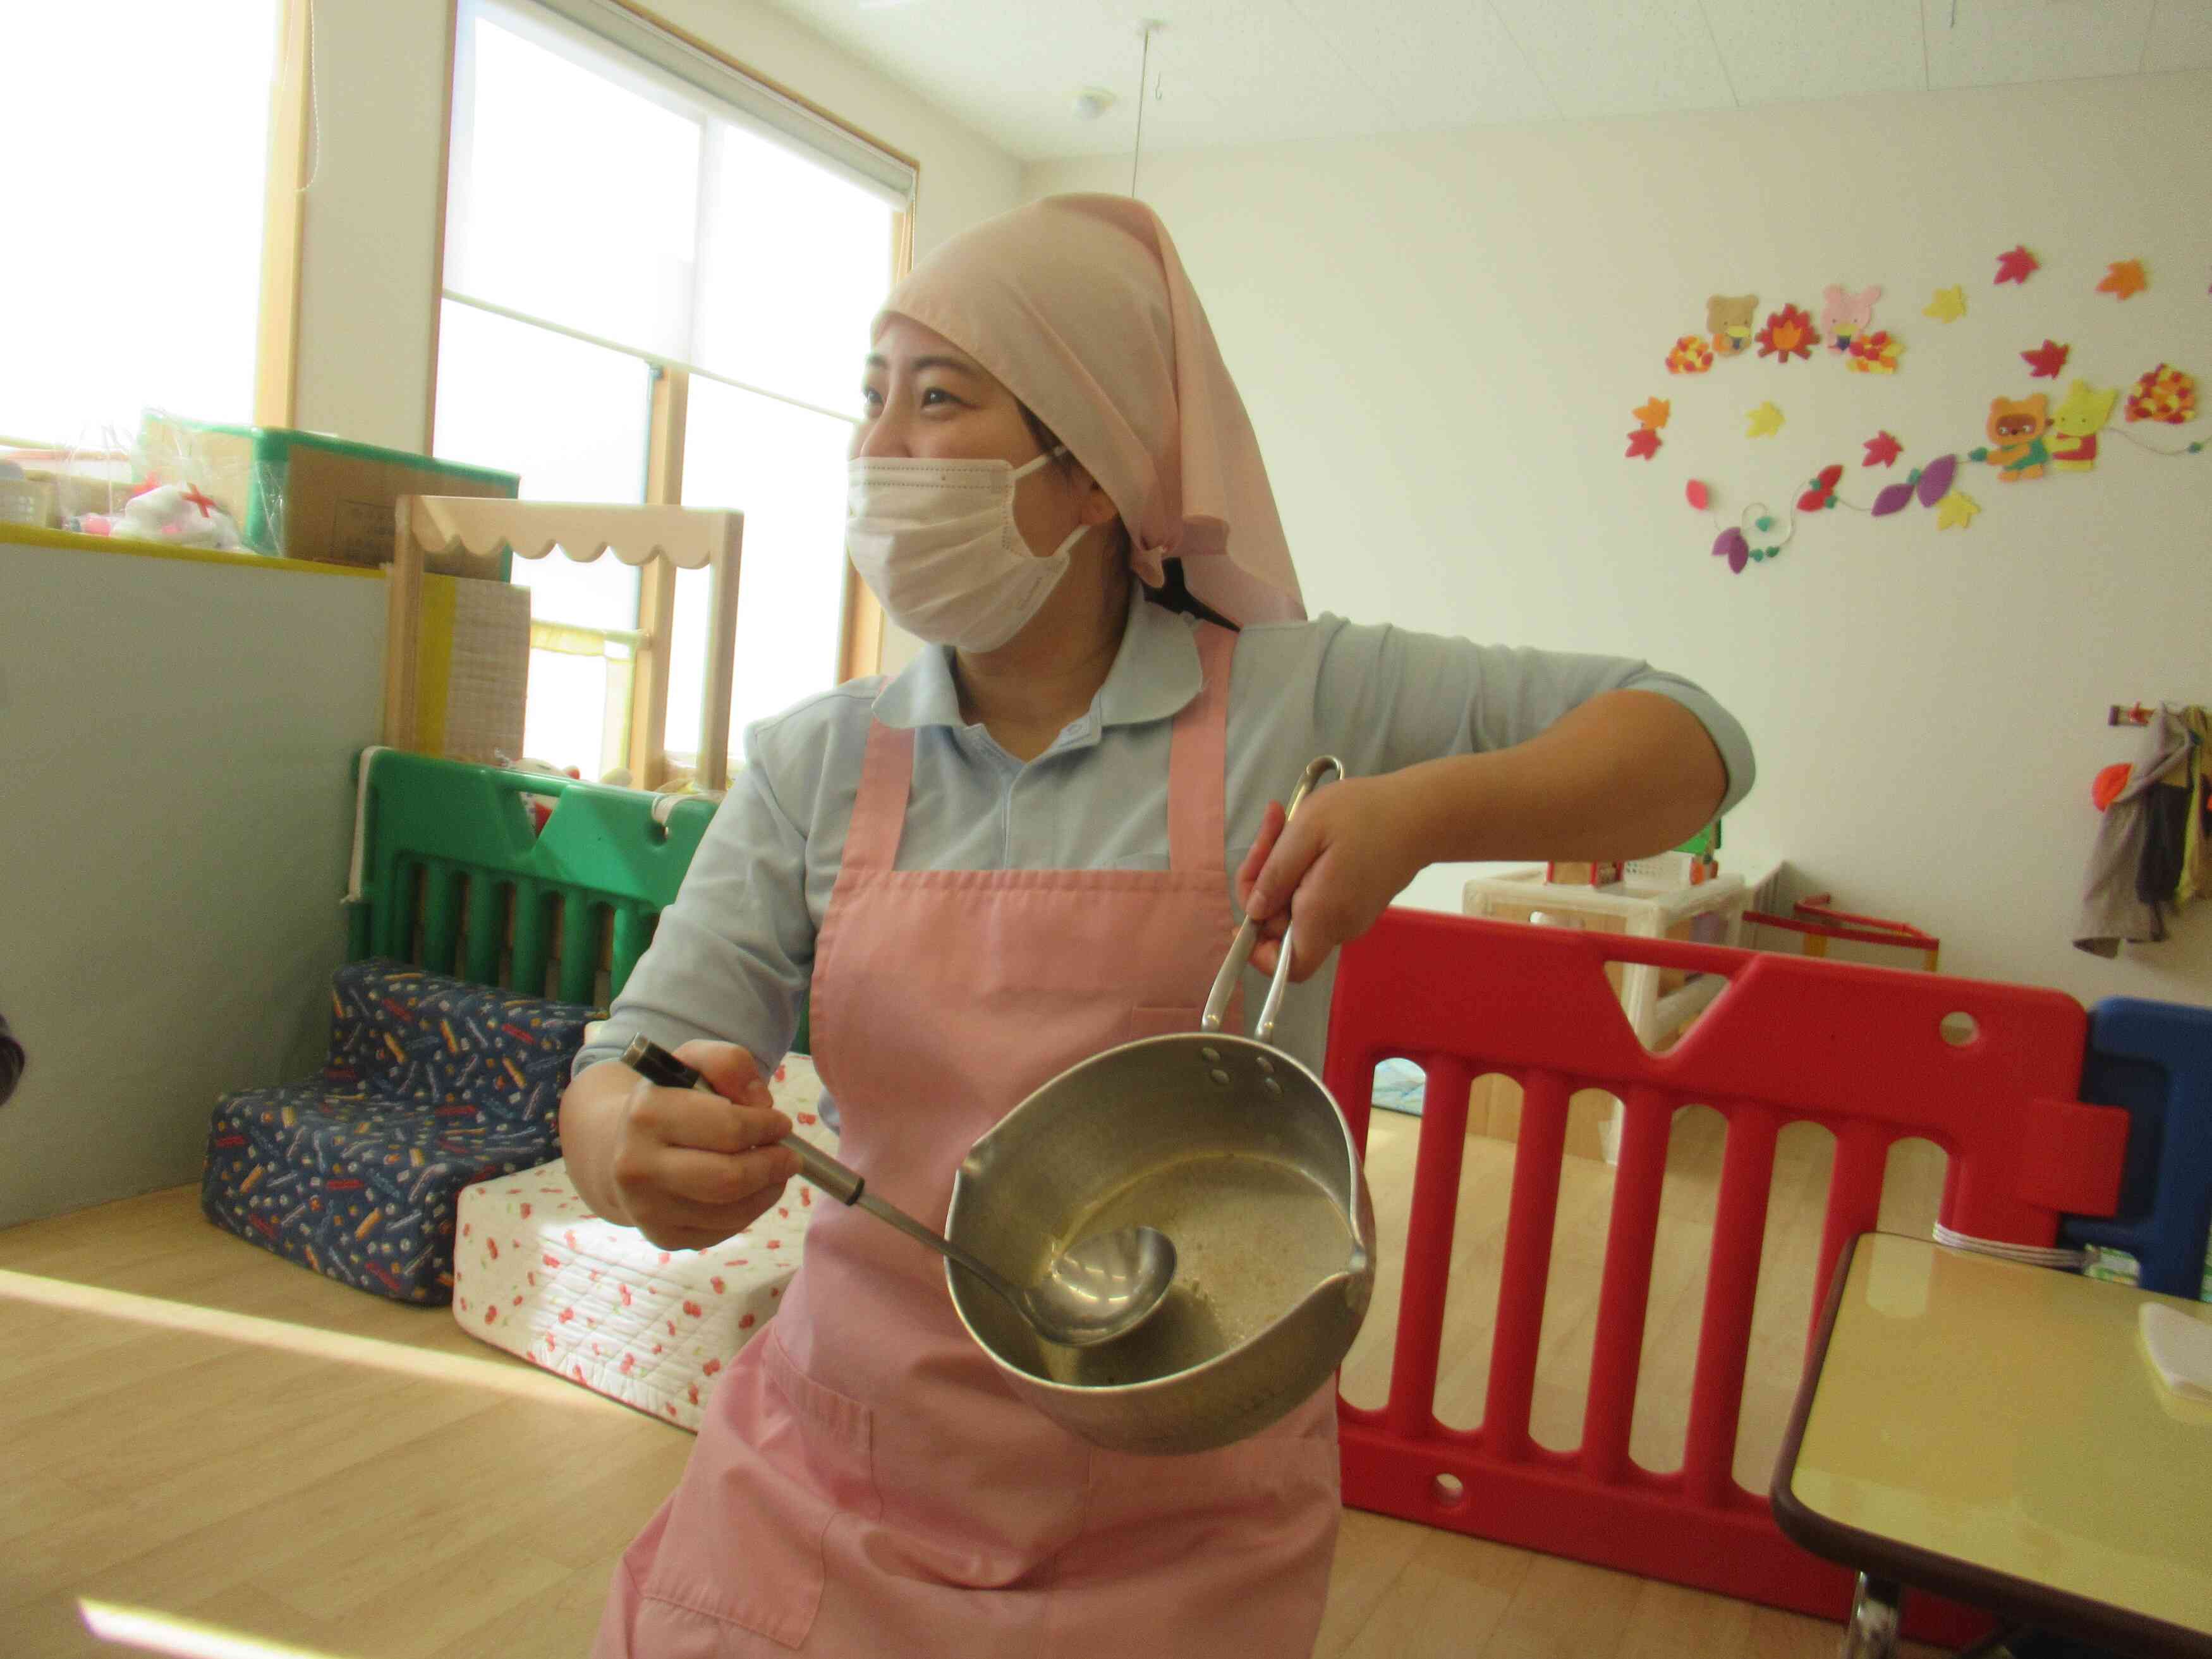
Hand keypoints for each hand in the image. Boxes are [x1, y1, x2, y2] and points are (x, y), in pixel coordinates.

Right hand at [607, 1041, 801, 1251]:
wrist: (624, 1149)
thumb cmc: (672, 1101)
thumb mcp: (695, 1062)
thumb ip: (730, 1063)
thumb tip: (760, 1102)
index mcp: (647, 1114)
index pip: (728, 1128)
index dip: (767, 1126)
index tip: (781, 1124)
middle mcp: (637, 1166)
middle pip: (731, 1178)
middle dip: (773, 1165)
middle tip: (789, 1156)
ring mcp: (647, 1208)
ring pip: (733, 1211)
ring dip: (768, 1190)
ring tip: (773, 1170)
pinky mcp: (662, 1237)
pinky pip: (725, 1231)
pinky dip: (750, 1211)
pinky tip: (749, 1191)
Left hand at [1236, 773, 1426, 982]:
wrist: (1424, 812)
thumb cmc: (1366, 814)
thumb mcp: (1308, 829)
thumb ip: (1275, 874)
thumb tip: (1253, 911)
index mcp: (1323, 915)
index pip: (1286, 966)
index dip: (1258, 953)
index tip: (1244, 919)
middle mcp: (1338, 926)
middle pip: (1282, 927)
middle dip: (1263, 881)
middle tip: (1270, 832)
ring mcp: (1350, 915)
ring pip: (1296, 906)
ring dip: (1280, 867)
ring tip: (1284, 821)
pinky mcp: (1356, 901)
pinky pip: (1315, 895)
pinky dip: (1302, 867)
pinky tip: (1306, 832)